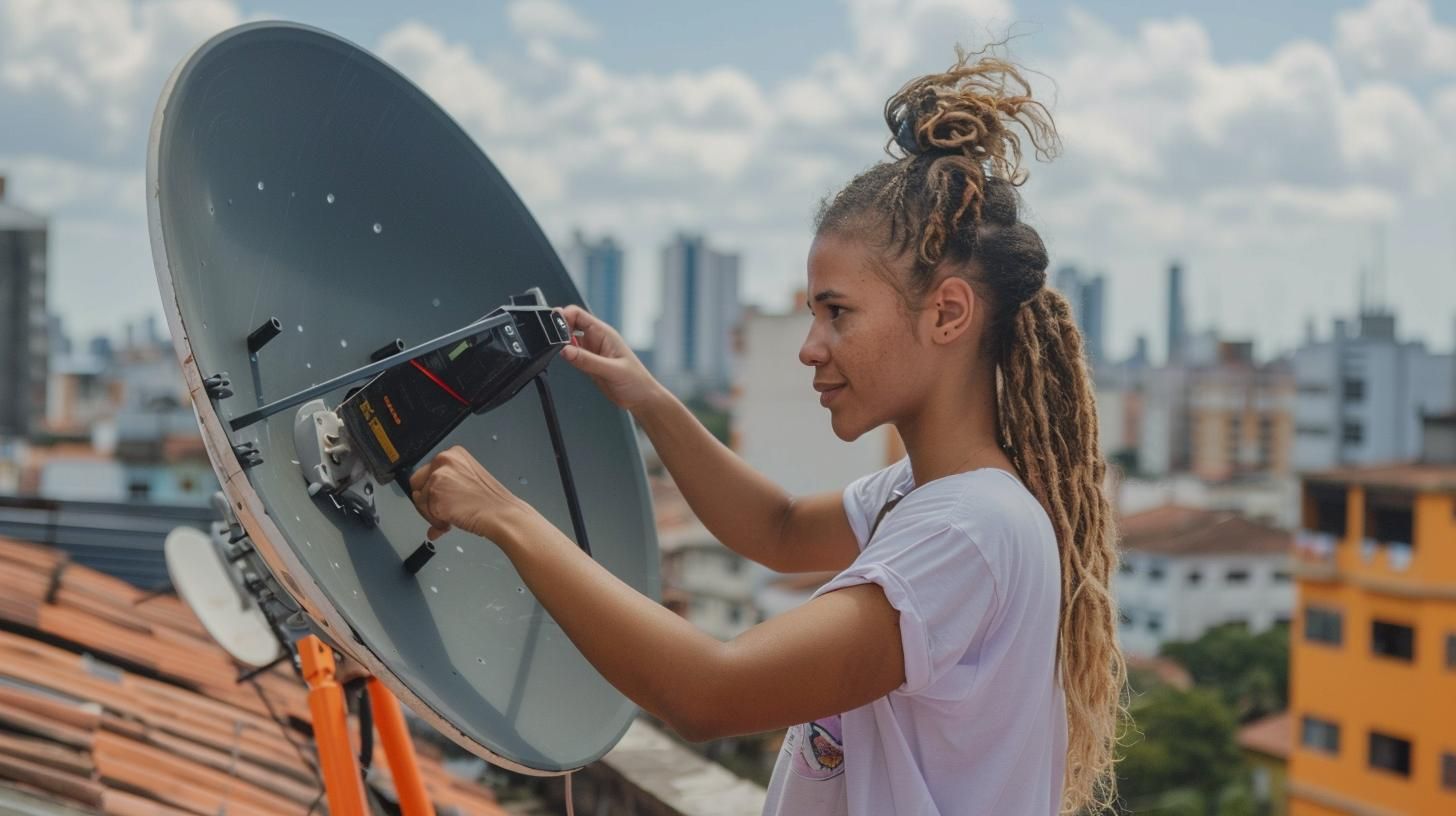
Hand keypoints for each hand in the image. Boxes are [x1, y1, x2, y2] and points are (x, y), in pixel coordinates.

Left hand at [408, 446, 531, 542]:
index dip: (432, 490)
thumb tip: (431, 504)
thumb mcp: (467, 482)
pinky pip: (425, 514)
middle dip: (427, 501)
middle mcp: (443, 461)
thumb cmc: (491, 501)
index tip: (441, 499)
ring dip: (432, 514)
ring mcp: (438, 478)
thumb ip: (445, 488)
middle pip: (416, 483)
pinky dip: (436, 522)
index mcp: (453, 454)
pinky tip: (452, 521)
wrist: (501, 514)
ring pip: (419, 500)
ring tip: (452, 517)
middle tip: (444, 511)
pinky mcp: (434, 495)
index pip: (426, 471)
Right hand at [556, 306, 662, 412]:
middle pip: (570, 324)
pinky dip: (565, 355)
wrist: (641, 399)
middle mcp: (596, 339)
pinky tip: (566, 361)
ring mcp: (591, 351)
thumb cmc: (636, 382)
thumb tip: (566, 351)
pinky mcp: (588, 363)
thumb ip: (587, 361)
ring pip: (569, 339)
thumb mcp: (611, 370)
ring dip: (561, 343)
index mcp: (604, 334)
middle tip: (554, 343)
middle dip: (559, 330)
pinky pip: (572, 354)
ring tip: (560, 353)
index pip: (578, 314)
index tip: (555, 329)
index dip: (564, 317)